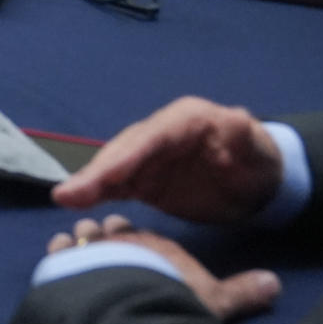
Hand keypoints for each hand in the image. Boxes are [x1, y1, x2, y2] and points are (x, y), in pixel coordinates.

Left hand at [46, 215, 280, 321]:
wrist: (133, 306)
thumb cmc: (174, 301)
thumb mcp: (216, 301)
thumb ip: (242, 292)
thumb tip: (274, 284)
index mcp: (152, 242)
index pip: (141, 233)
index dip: (136, 239)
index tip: (134, 244)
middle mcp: (118, 238)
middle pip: (107, 229)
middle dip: (105, 236)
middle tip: (106, 252)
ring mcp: (86, 248)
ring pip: (79, 236)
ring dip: (79, 246)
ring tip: (79, 260)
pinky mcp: (61, 263)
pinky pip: (55, 253)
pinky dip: (57, 258)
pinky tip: (58, 269)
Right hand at [52, 96, 283, 223]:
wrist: (258, 183)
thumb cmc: (257, 162)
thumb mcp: (255, 148)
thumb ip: (243, 136)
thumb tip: (238, 121)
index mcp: (185, 120)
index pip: (153, 137)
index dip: (129, 155)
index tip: (109, 175)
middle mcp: (159, 133)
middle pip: (124, 151)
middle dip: (98, 172)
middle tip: (70, 194)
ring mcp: (148, 157)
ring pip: (113, 167)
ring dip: (89, 183)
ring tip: (64, 199)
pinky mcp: (143, 179)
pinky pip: (116, 184)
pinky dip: (96, 193)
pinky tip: (74, 203)